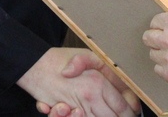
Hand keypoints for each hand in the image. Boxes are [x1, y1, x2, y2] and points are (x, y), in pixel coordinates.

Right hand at [19, 47, 138, 116]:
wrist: (35, 66)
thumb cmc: (61, 60)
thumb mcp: (88, 56)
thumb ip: (108, 69)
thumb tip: (126, 89)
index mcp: (98, 83)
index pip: (122, 106)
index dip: (130, 112)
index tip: (133, 112)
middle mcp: (89, 97)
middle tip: (126, 115)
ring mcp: (77, 108)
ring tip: (111, 113)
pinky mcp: (64, 113)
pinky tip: (85, 112)